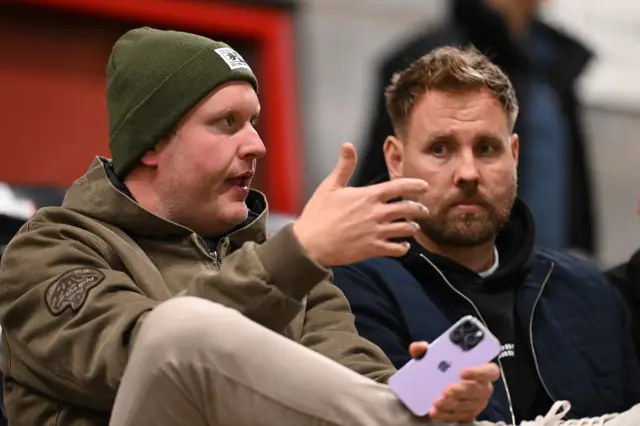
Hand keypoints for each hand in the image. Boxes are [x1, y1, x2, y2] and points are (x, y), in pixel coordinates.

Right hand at [293, 143, 428, 266]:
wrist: (311, 244)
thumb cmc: (318, 214)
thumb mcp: (330, 186)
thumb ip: (344, 166)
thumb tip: (348, 145)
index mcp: (368, 196)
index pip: (400, 187)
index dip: (416, 185)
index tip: (425, 186)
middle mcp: (377, 213)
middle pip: (408, 209)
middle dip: (419, 209)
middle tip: (424, 210)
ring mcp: (376, 232)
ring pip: (406, 229)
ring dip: (412, 228)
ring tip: (414, 228)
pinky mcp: (373, 249)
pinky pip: (396, 249)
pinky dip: (403, 248)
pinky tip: (403, 246)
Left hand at [409, 341, 498, 422]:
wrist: (436, 381)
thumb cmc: (442, 365)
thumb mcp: (432, 355)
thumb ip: (425, 349)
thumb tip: (420, 348)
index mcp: (480, 368)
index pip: (490, 370)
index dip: (479, 371)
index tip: (462, 372)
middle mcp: (482, 386)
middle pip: (478, 390)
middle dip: (462, 390)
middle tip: (447, 390)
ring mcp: (477, 401)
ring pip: (469, 405)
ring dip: (452, 404)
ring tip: (437, 401)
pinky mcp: (468, 413)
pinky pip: (460, 416)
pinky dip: (446, 415)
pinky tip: (435, 411)